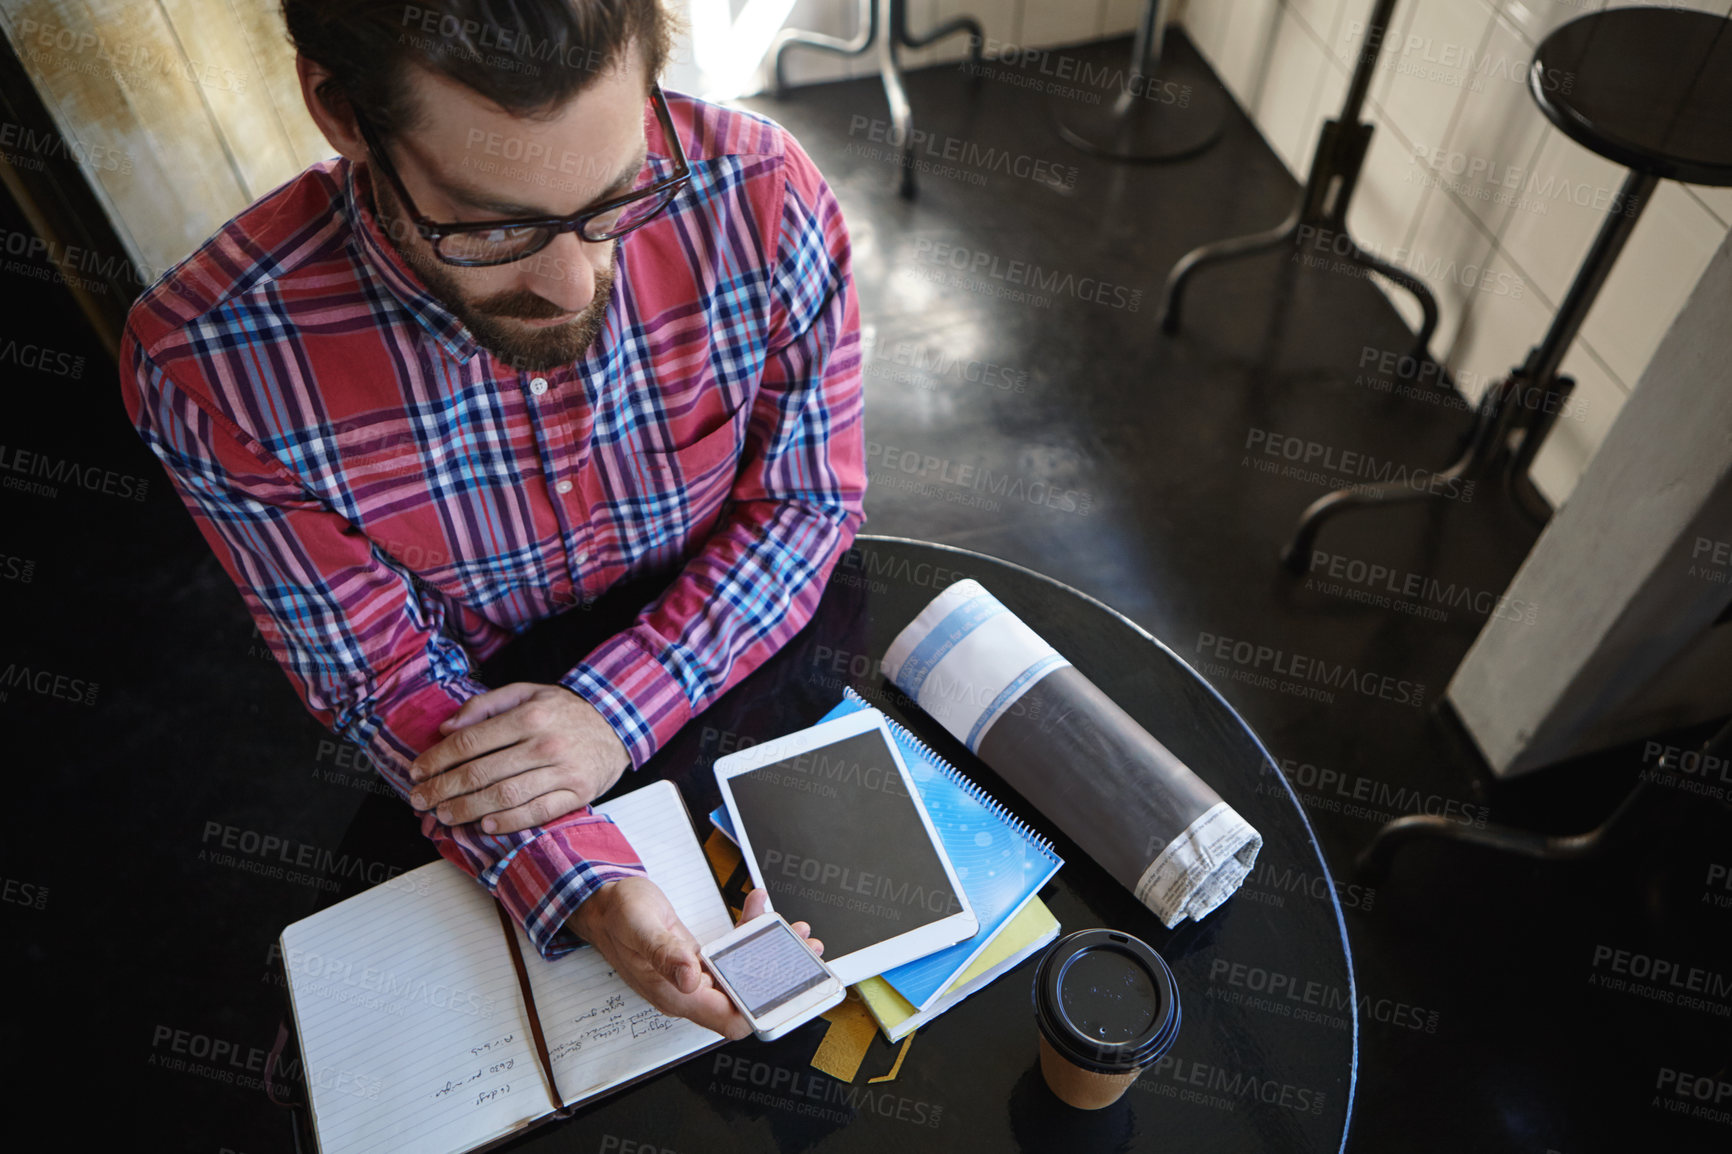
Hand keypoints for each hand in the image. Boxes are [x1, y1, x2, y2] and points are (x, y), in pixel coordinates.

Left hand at [408, 683, 628, 833]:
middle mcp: (544, 744)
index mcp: (528, 716)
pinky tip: (485, 825)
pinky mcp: (577, 793)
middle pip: (481, 772)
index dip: (438, 759)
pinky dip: (509, 821)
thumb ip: (485, 706)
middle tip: (420, 800)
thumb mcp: (527, 693)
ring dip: (468, 809)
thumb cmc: (565, 711)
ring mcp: (562, 771)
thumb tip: (447, 728)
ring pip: (504, 795)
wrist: (617, 725)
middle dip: (443, 789)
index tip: (417, 771)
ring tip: (444, 815)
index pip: (471, 742)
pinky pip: (537, 812)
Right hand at [570, 882, 822, 1040]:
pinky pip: (733, 958)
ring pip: (743, 978)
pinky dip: (752, 938)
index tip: (786, 984)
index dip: (760, 1008)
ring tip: (793, 932)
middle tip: (802, 950)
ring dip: (771, 955)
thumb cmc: (617, 915)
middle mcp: (688, 992)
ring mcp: (693, 978)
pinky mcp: (697, 962)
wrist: (601, 903)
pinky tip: (760, 913)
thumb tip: (690, 977)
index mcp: (676, 994)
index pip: (729, 1019)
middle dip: (778, 977)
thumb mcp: (640, 926)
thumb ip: (665, 952)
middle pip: (744, 1000)